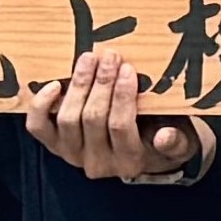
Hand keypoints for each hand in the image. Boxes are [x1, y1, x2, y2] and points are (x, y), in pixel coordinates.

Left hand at [23, 50, 209, 185]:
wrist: (144, 154)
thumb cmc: (163, 138)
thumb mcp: (181, 142)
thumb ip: (176, 141)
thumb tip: (166, 137)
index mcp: (130, 162)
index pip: (120, 126)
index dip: (122, 95)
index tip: (128, 68)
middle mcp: (98, 163)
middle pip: (92, 119)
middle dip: (101, 84)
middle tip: (109, 57)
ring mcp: (73, 155)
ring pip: (68, 119)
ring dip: (78, 86)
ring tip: (89, 60)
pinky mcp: (55, 147)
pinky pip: (39, 128)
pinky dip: (41, 106)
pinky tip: (55, 84)